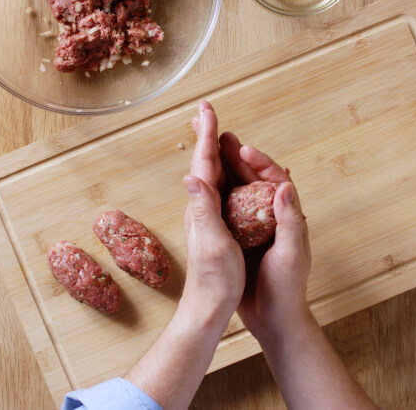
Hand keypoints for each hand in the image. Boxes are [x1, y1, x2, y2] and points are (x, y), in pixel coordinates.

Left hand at [180, 102, 244, 322]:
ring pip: (211, 173)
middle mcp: (202, 206)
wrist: (209, 306)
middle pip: (205, 162)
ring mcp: (207, 215)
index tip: (207, 108)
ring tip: (212, 132)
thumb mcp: (211, 244)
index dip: (207, 134)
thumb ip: (202, 210)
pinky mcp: (216, 224)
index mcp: (203, 206)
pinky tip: (224, 171)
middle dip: (206, 134)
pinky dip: (222, 171)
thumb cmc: (215, 279)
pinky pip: (219, 189)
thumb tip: (191, 177)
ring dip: (212, 149)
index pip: (204, 162)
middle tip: (204, 111)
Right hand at [219, 132, 311, 339]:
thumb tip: (285, 185)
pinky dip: (217, 192)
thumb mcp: (291, 254)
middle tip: (220, 134)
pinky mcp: (240, 236)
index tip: (243, 147)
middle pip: (253, 178)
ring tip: (210, 149)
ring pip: (238, 189)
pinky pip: (227, 207)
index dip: (259, 161)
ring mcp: (254, 225)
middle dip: (237, 155)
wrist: (274, 317)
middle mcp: (270, 215)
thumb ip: (290, 221)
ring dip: (226, 168)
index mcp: (288, 215)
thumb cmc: (288, 287)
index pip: (274, 178)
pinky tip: (204, 184)